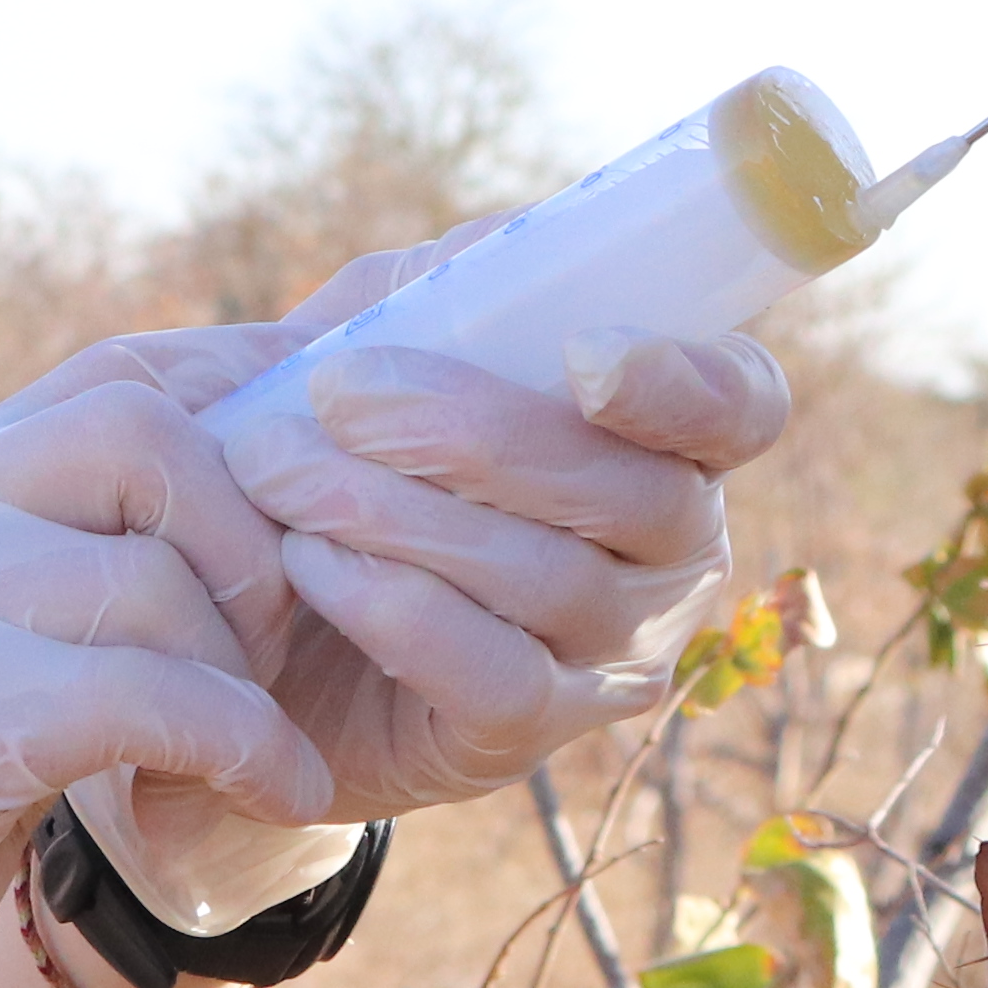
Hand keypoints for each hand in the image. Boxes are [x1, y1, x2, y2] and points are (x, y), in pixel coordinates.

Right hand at [0, 364, 340, 987]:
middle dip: (260, 531)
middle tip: (280, 652)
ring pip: (158, 569)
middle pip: (147, 426)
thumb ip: (48, 617)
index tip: (349, 465)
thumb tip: (210, 578)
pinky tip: (278, 798)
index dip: (251, 395)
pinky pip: (147, 691)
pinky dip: (244, 745)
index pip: (113, 375)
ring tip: (259, 752)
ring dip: (252, 669)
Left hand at [65, 256, 790, 925]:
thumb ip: (445, 290)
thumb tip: (497, 246)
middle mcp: (671, 558)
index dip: (686, 383)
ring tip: (279, 470)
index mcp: (665, 442)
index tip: (581, 356)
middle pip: (630, 493)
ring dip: (404, 515)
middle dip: (474, 434)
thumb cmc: (342, 455)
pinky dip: (398, 612)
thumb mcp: (383, 345)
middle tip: (337, 393)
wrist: (249, 628)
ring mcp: (611, 658)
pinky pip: (493, 678)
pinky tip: (310, 562)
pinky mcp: (523, 740)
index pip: (739, 408)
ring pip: (550, 580)